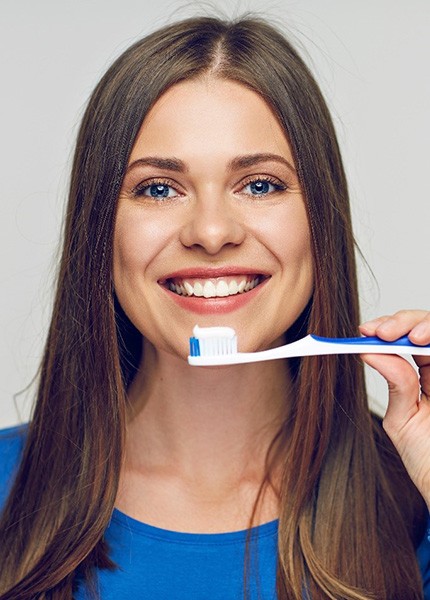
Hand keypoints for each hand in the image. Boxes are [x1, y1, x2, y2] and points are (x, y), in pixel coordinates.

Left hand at [359, 310, 429, 506]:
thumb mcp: (404, 420)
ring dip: (425, 326)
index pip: (408, 339)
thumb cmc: (429, 461)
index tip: (367, 331)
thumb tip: (370, 351)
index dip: (389, 328)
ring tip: (410, 338)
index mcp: (427, 378)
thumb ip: (395, 383)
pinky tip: (424, 345)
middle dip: (405, 322)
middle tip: (383, 333)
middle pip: (428, 328)